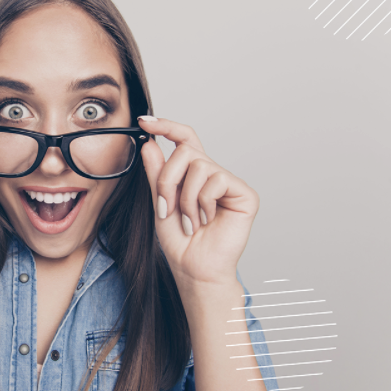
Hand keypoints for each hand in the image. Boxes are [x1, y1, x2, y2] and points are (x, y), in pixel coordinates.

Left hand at [138, 116, 259, 287]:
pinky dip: (202, 203)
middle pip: (185, 151)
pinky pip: (216, 180)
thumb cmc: (179, 241)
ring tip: (189, 220)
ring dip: (185, 198)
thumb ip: (156, 174)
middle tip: (166, 208)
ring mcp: (229, 182)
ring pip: (199, 166)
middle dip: (167, 180)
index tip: (145, 121)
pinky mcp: (244, 193)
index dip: (166, 126)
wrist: (194, 269)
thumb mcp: (160, 202)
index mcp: (192, 174)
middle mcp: (212, 174)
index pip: (183, 139)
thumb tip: (149, 144)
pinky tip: (206, 220)